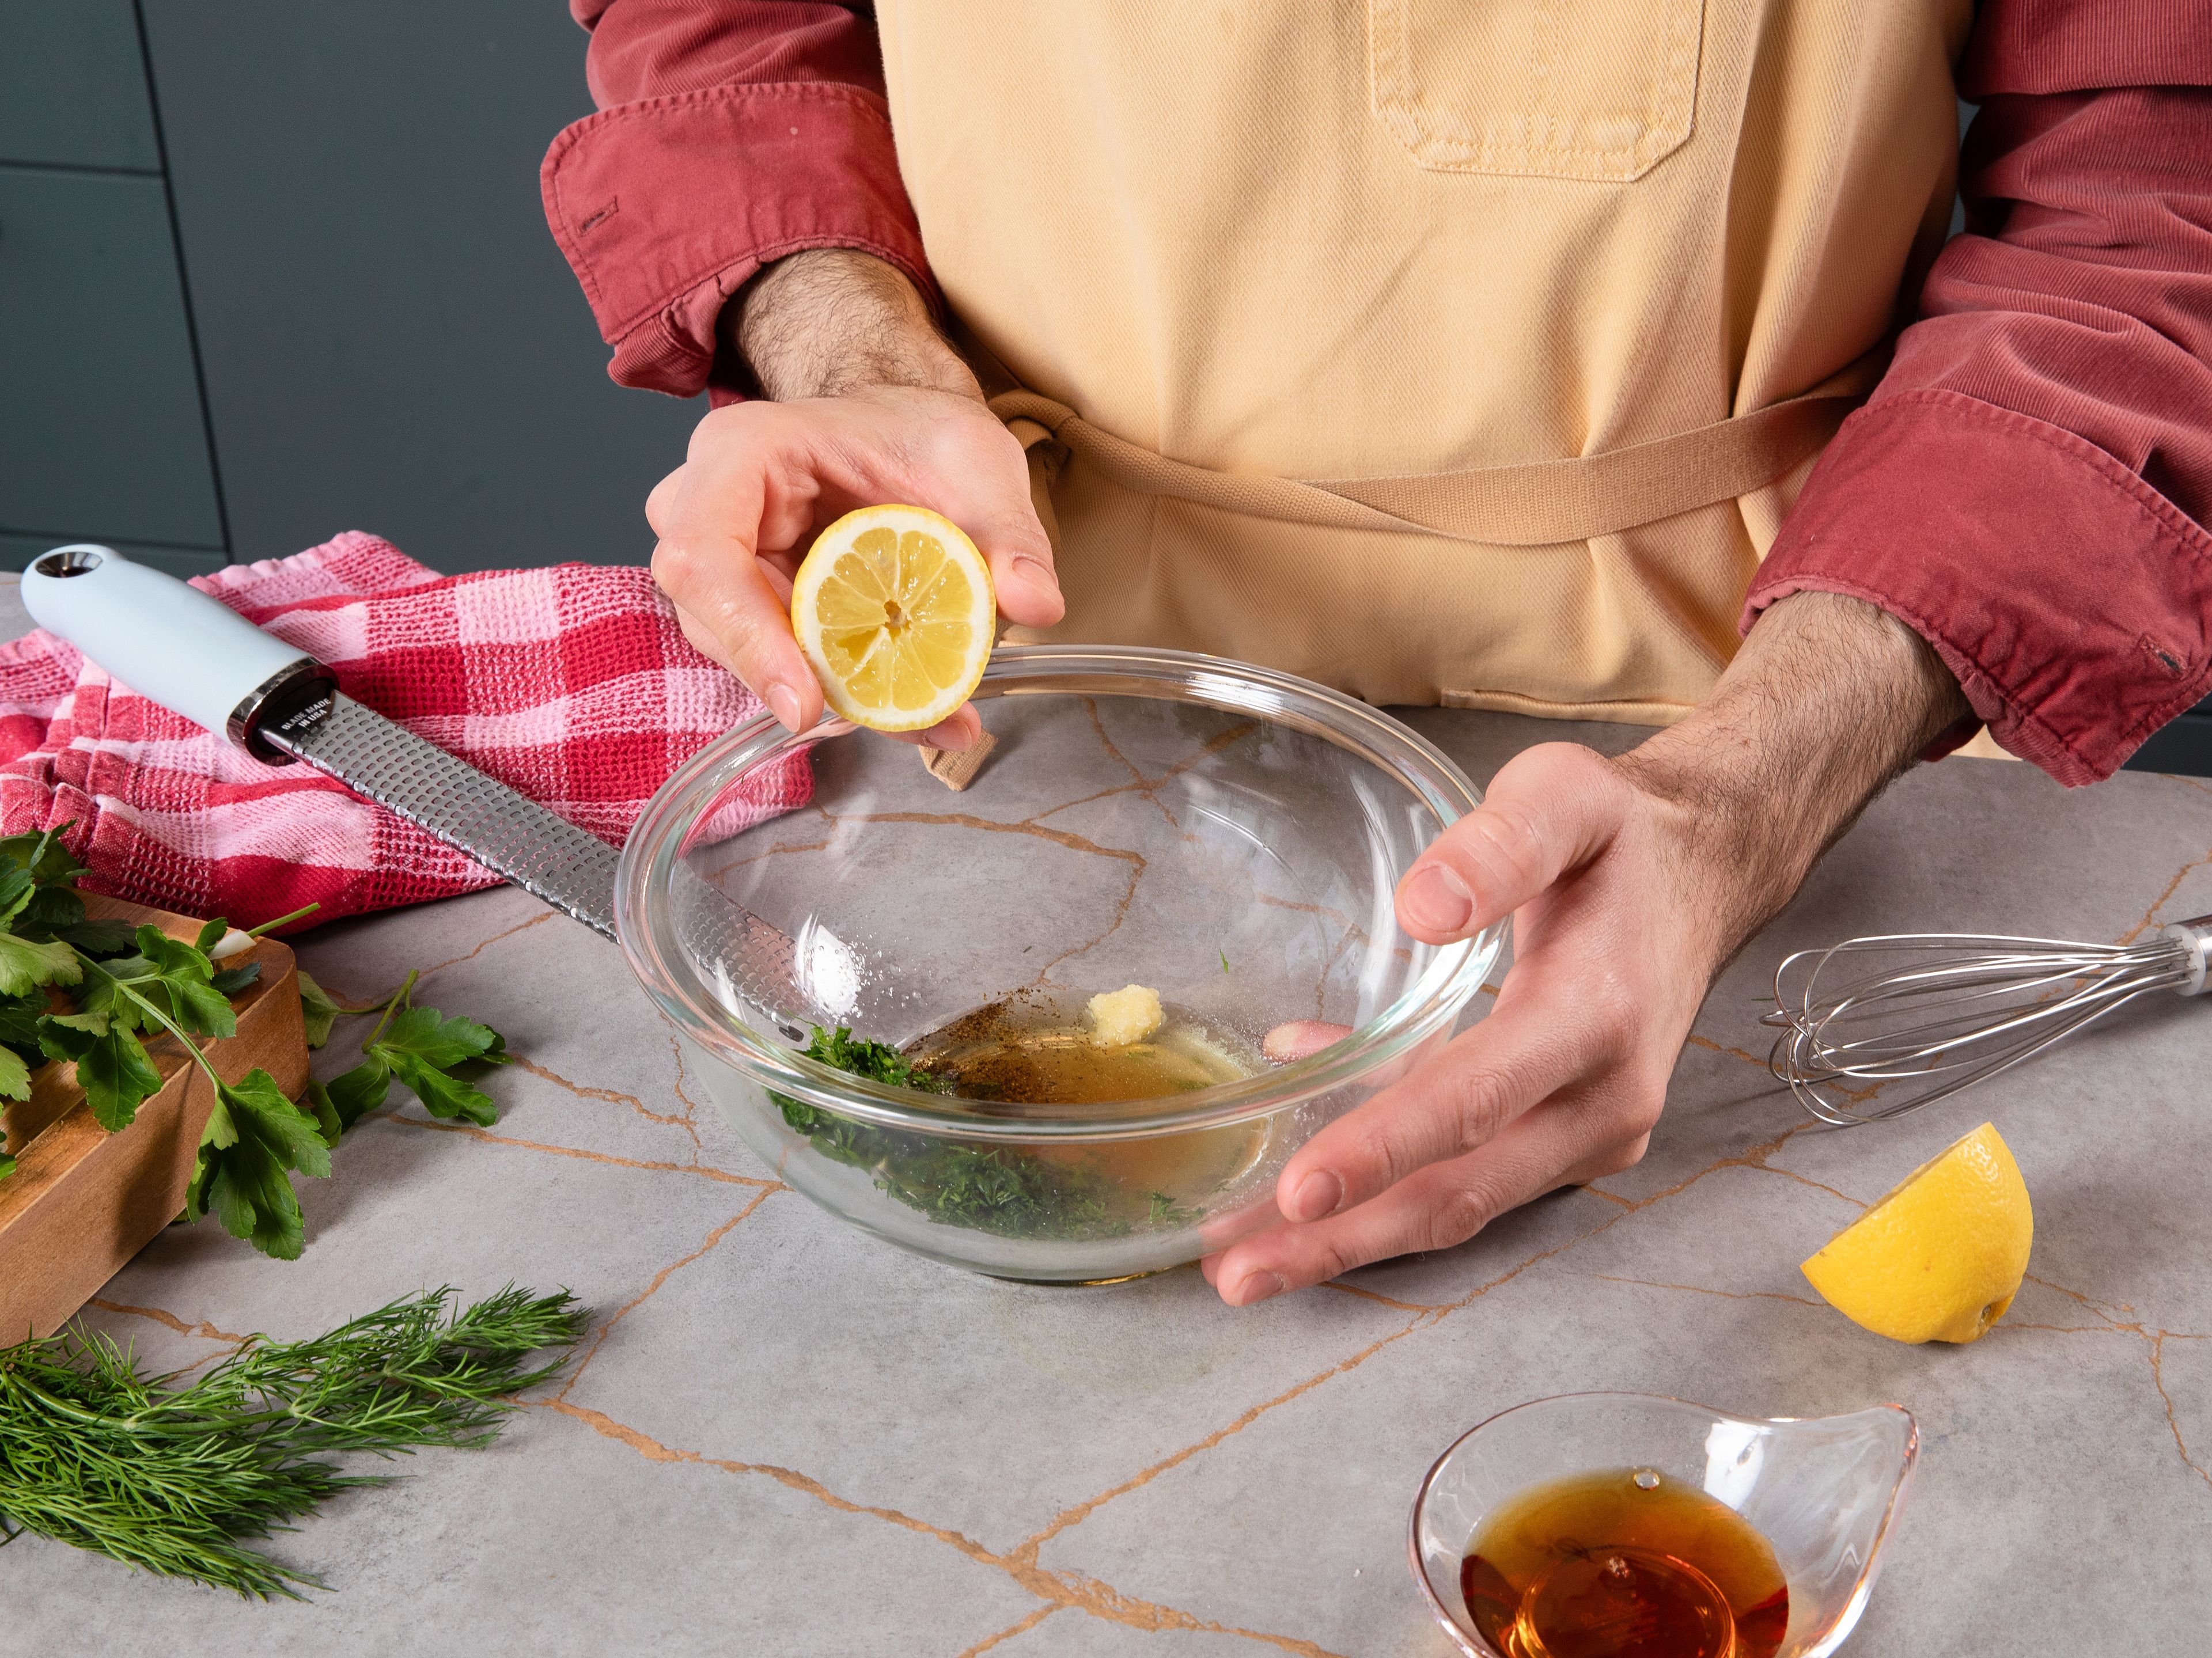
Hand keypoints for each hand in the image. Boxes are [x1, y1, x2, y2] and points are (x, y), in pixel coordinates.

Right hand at [647, 250, 1063, 746]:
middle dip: (804, 683)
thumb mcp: (980, 468)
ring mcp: (723, 563)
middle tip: (900, 716)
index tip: (807, 703)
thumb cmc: (923, 434)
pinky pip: (782, 663)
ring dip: (839, 697)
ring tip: (939, 716)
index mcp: (743, 453)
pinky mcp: (750, 607)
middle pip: (717, 624)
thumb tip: (1036, 602)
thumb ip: (1009, 536)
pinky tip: (923, 710)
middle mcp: (708, 507)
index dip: (747, 638)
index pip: (703, 557)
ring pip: (747, 657)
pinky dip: (851, 692)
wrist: (910, 435)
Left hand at [1202, 593, 1971, 1304]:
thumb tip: (1421, 909)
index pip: (1475, 1098)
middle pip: (1458, 1190)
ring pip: (1459, 1205)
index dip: (1382, 1147)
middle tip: (1235, 1274)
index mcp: (1598, 1015)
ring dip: (1352, 1238)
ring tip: (1245, 1264)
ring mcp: (1590, 1134)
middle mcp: (1604, 1099)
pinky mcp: (1567, 1143)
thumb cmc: (1623, 837)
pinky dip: (1383, 1186)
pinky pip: (1468, 1176)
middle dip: (1343, 1236)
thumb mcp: (1567, 793)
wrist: (1702, 876)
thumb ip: (1500, 843)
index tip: (1298, 1190)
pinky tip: (1299, 1161)